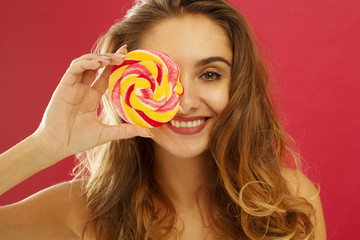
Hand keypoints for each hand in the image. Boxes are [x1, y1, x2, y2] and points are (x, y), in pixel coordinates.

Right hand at [33, 45, 151, 161]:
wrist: (58, 146)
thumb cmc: (79, 140)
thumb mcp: (107, 133)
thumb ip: (127, 131)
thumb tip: (149, 133)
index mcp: (92, 96)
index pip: (106, 75)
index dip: (116, 65)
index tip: (128, 55)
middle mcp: (83, 89)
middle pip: (97, 66)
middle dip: (110, 57)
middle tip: (125, 53)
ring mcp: (73, 86)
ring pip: (86, 63)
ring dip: (99, 58)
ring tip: (113, 58)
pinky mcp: (64, 86)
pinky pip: (74, 69)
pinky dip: (86, 63)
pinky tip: (97, 63)